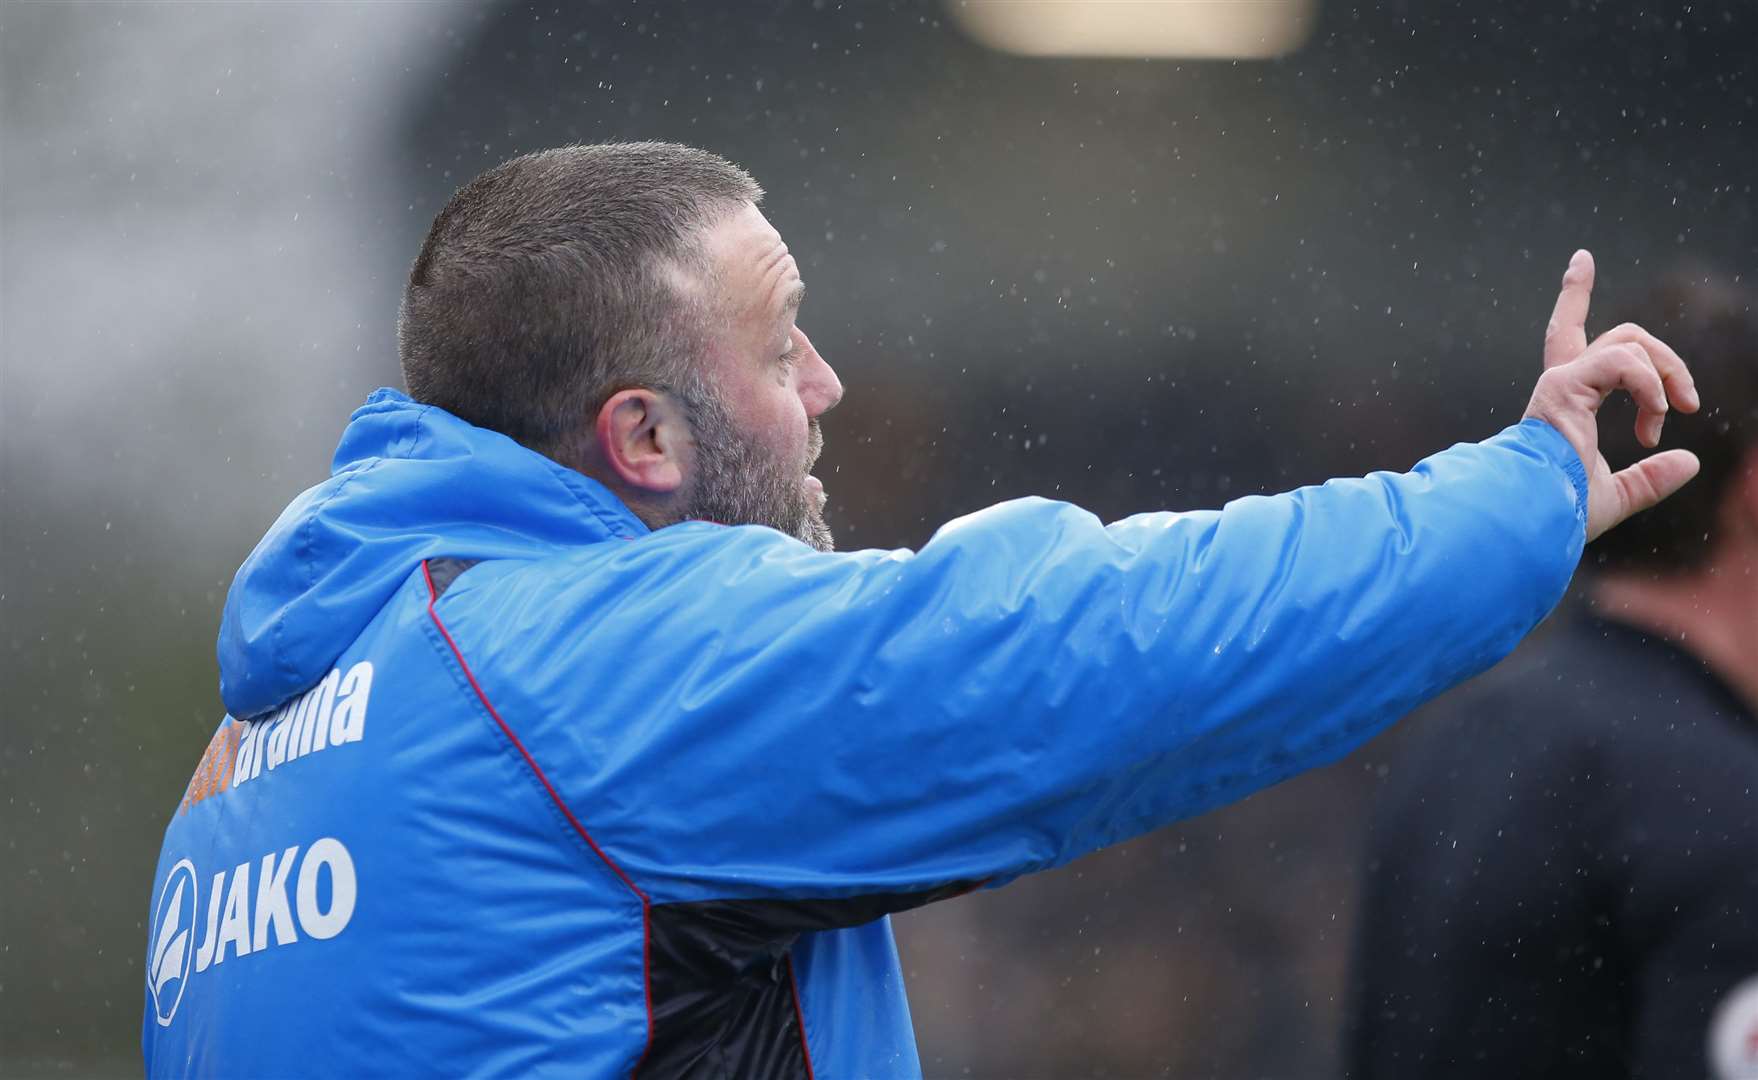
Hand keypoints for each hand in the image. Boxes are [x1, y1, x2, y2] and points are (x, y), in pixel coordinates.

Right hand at [1523, 250, 1701, 540]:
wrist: (1528, 514)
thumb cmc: (1558, 511)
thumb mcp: (1616, 496)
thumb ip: (1650, 479)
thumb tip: (1689, 461)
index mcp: (1566, 403)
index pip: (1569, 337)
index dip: (1573, 295)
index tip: (1581, 259)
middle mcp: (1560, 384)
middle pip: (1620, 334)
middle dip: (1665, 359)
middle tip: (1687, 403)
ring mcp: (1560, 382)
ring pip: (1629, 341)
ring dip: (1665, 374)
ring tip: (1670, 416)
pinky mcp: (1565, 385)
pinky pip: (1623, 363)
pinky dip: (1648, 387)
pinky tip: (1653, 418)